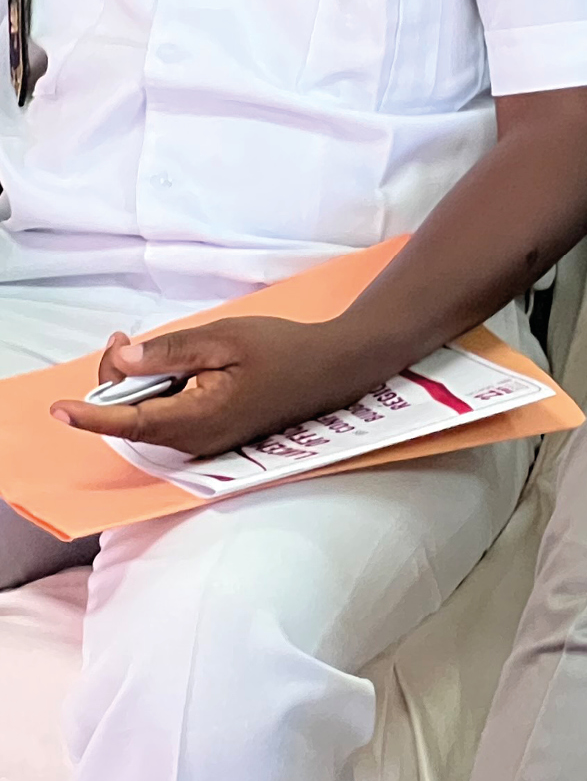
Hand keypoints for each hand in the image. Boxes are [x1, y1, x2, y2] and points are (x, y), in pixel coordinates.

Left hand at [51, 316, 391, 460]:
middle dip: (118, 380)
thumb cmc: (284, 349)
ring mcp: (204, 442)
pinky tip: (174, 368)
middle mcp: (196, 440)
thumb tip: (123, 360)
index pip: (130, 422)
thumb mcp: (226, 337)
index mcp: (199, 418)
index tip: (59, 409)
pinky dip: (158, 392)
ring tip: (150, 350)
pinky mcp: (211, 436)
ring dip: (139, 385)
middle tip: (123, 339)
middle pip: (133, 417)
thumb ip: (171, 351)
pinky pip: (167, 418)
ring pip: (148, 417)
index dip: (90, 415)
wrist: (332, 369)